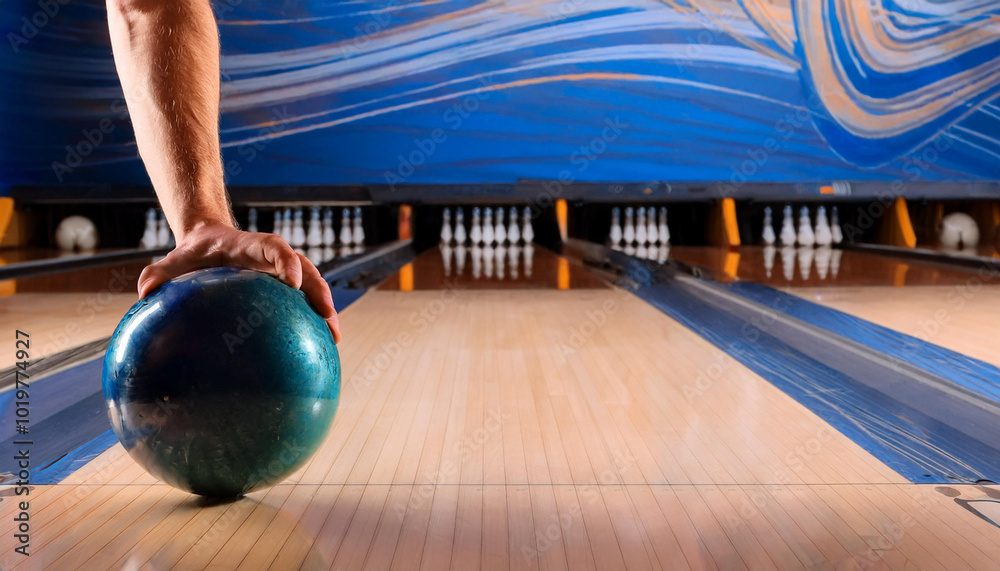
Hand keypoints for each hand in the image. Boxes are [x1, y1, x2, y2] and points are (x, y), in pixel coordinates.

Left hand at [137, 220, 341, 342]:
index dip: (287, 261)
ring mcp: (282, 274)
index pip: (275, 247)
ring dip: (326, 310)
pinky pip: (302, 304)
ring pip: (312, 288)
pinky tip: (316, 352)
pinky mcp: (283, 290)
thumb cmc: (192, 253)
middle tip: (327, 316)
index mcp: (251, 247)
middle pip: (306, 270)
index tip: (293, 280)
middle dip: (319, 291)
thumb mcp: (173, 260)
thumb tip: (143, 293)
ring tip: (334, 340)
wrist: (209, 242)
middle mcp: (273, 259)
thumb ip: (158, 273)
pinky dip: (312, 323)